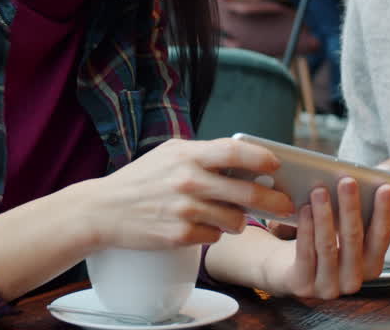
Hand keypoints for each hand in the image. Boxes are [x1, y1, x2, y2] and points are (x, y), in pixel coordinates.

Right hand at [82, 138, 295, 249]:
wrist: (104, 210)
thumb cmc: (142, 180)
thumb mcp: (170, 155)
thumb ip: (203, 155)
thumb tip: (246, 160)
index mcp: (187, 155)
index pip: (234, 151)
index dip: (261, 157)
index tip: (276, 165)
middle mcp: (187, 181)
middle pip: (247, 191)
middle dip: (272, 200)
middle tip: (285, 204)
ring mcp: (184, 210)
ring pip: (235, 220)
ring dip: (239, 220)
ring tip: (230, 216)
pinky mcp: (179, 236)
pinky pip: (214, 237)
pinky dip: (213, 233)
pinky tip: (201, 226)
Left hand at [261, 179, 389, 296]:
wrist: (290, 269)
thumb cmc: (327, 244)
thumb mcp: (352, 233)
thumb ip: (376, 220)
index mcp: (371, 266)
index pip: (382, 237)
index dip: (384, 212)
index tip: (385, 187)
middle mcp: (354, 280)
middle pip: (354, 239)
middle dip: (351, 207)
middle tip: (347, 181)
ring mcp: (329, 287)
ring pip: (328, 246)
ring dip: (324, 215)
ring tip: (319, 190)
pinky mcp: (304, 285)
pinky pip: (306, 253)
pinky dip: (306, 228)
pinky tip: (305, 208)